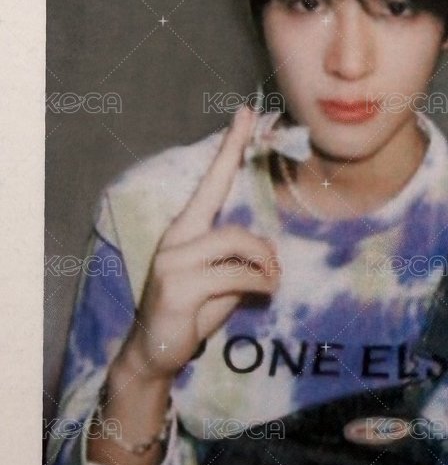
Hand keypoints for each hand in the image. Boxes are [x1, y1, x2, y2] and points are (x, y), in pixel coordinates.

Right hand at [116, 104, 280, 383]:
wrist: (154, 352)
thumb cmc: (191, 311)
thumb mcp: (221, 281)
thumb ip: (239, 260)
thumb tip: (271, 255)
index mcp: (186, 229)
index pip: (211, 180)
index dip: (230, 146)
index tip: (245, 112)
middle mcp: (176, 238)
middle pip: (232, 221)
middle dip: (262, 248)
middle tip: (275, 272)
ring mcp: (174, 261)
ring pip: (238, 245)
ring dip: (263, 268)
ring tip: (267, 288)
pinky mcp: (178, 287)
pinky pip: (235, 276)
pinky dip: (258, 285)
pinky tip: (260, 296)